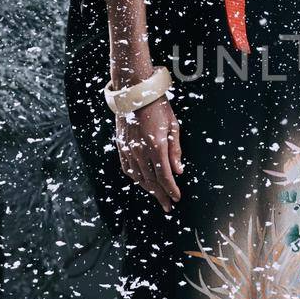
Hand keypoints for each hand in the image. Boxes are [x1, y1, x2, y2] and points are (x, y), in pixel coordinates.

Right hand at [115, 95, 183, 213]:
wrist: (135, 92)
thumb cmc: (158, 107)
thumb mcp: (173, 126)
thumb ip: (175, 151)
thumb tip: (178, 171)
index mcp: (156, 146)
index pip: (165, 176)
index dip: (171, 189)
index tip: (177, 198)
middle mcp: (140, 151)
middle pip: (151, 181)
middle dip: (161, 195)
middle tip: (168, 206)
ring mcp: (128, 149)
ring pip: (138, 177)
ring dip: (148, 189)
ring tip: (157, 196)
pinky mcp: (121, 146)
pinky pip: (127, 168)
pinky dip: (135, 178)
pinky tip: (141, 182)